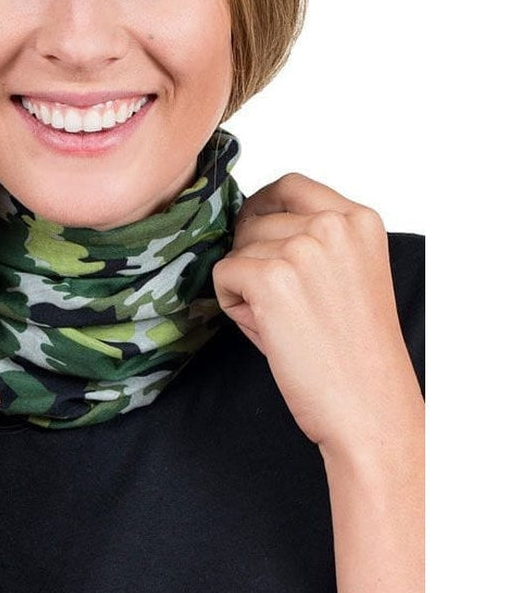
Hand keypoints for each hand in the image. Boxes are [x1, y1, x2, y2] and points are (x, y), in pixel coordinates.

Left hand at [212, 173, 421, 457]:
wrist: (369, 406)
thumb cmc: (357, 351)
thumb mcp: (348, 272)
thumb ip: (312, 238)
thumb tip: (248, 219)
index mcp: (359, 219)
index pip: (290, 185)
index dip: (263, 208)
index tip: (258, 234)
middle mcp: (332, 225)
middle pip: (256, 219)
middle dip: (255, 258)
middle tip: (288, 306)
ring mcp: (301, 249)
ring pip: (237, 249)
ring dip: (246, 284)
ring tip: (285, 322)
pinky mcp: (270, 278)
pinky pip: (223, 275)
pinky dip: (233, 304)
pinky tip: (269, 331)